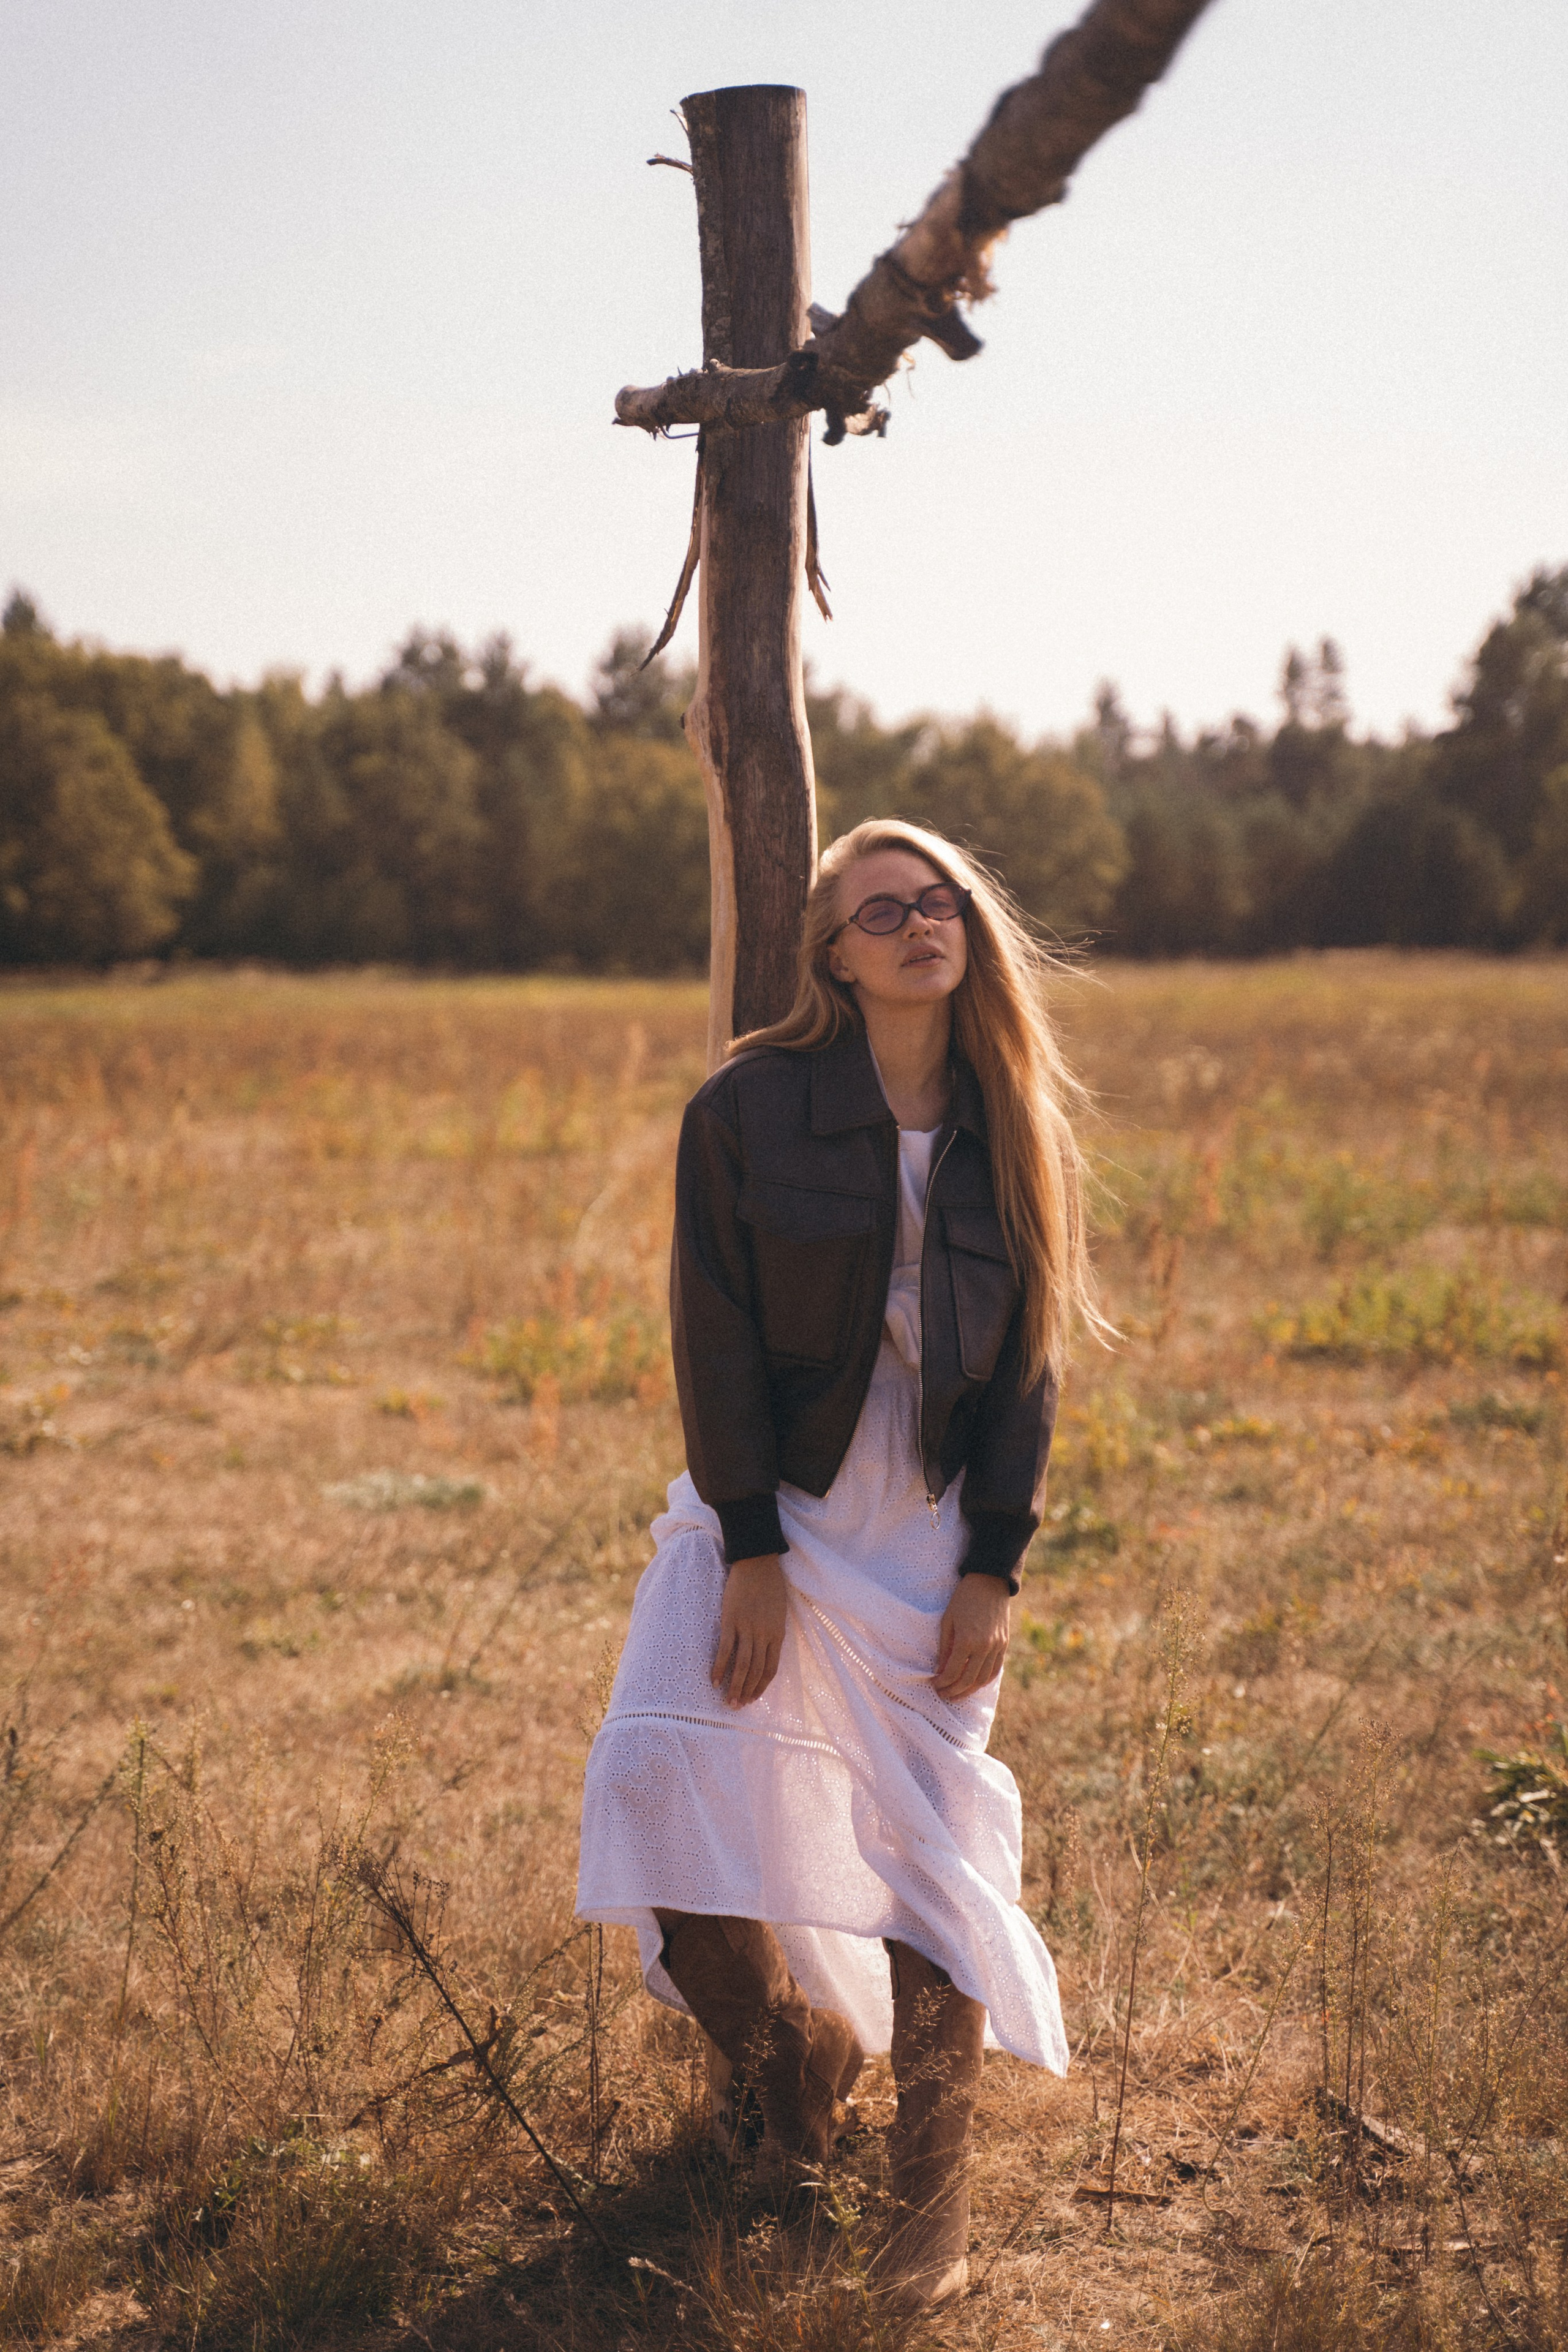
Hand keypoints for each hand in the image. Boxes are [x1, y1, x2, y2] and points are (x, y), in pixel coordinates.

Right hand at [712, 1554, 787, 1706]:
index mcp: (777, 1634)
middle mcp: (764, 1635)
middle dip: (747, 1692)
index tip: (753, 1698)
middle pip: (755, 1671)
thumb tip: (767, 1650)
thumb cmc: (770, 1584)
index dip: (761, 1686)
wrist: (758, 1562)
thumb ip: (773, 1631)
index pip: (771, 1668)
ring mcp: (747, 1629)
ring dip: (734, 1686)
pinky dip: (719, 1667)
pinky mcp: (731, 1621)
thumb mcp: (779, 1611)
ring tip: (727, 1701)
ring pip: (742, 1666)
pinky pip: (725, 1650)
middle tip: (737, 1707)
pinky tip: (713, 1680)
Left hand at [933, 1574, 1013, 1701]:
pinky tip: (975, 1683)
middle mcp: (984, 1647)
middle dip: (954, 1691)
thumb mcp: (948, 1620)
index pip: (953, 1672)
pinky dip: (985, 1680)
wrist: (989, 1581)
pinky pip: (995, 1669)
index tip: (934, 1685)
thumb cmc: (963, 1598)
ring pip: (983, 1679)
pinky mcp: (1004, 1644)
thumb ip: (945, 1648)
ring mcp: (996, 1646)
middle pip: (968, 1680)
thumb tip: (940, 1670)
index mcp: (967, 1640)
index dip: (942, 1682)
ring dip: (970, 1690)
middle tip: (943, 1695)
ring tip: (957, 1694)